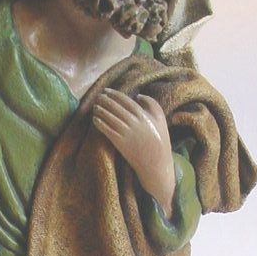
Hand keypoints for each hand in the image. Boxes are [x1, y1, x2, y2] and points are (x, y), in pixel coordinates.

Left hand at [93, 88, 174, 216]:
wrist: (156, 164)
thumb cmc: (160, 141)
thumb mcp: (161, 120)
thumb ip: (152, 105)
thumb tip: (138, 96)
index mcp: (145, 116)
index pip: (127, 101)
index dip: (116, 95)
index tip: (107, 91)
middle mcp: (135, 123)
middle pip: (117, 108)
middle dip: (106, 101)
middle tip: (98, 96)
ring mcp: (128, 134)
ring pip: (111, 118)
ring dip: (101, 111)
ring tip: (95, 106)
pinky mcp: (121, 144)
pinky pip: (108, 131)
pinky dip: (100, 124)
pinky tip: (95, 119)